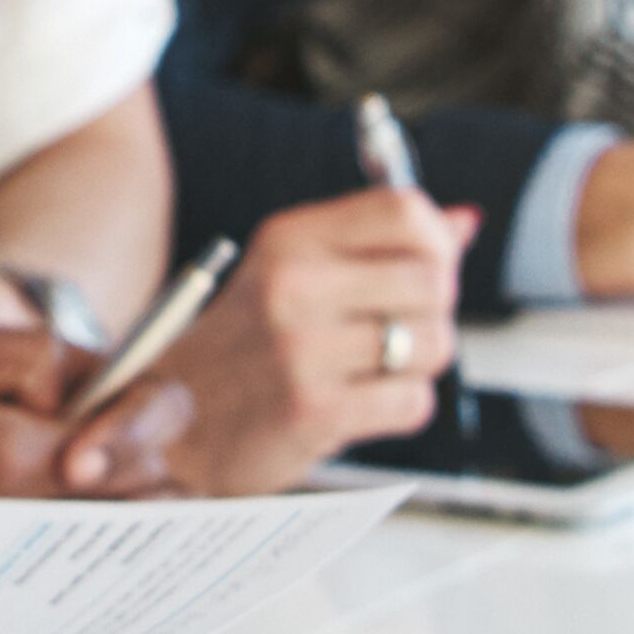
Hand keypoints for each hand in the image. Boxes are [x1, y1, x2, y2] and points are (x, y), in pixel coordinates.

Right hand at [150, 187, 468, 489]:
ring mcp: (301, 350)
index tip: (427, 265)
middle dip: (431, 312)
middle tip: (389, 328)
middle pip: (434, 282)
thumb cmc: (242, 346)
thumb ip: (376, 243)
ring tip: (365, 369)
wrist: (168, 422)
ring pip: (434, 344)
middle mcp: (292, 285)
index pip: (404, 211)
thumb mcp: (291, 272)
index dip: (437, 241)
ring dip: (416, 365)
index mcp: (287, 240)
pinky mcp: (315, 411)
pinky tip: (356, 404)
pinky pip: (414, 402)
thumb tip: (465, 219)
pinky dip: (398, 408)